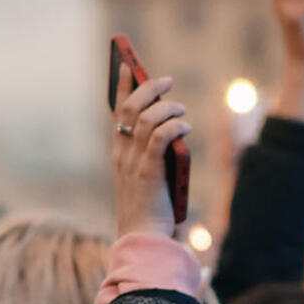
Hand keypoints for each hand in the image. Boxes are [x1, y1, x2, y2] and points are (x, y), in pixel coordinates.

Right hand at [112, 68, 189, 237]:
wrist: (143, 238)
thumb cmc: (150, 211)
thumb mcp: (148, 176)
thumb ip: (155, 155)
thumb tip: (174, 132)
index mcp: (119, 154)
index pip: (117, 112)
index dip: (123, 86)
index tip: (127, 65)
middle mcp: (122, 155)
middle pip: (130, 108)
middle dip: (147, 87)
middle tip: (166, 80)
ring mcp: (133, 163)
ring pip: (145, 119)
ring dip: (167, 107)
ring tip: (182, 107)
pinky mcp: (149, 172)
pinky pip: (160, 138)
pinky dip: (174, 126)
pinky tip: (186, 126)